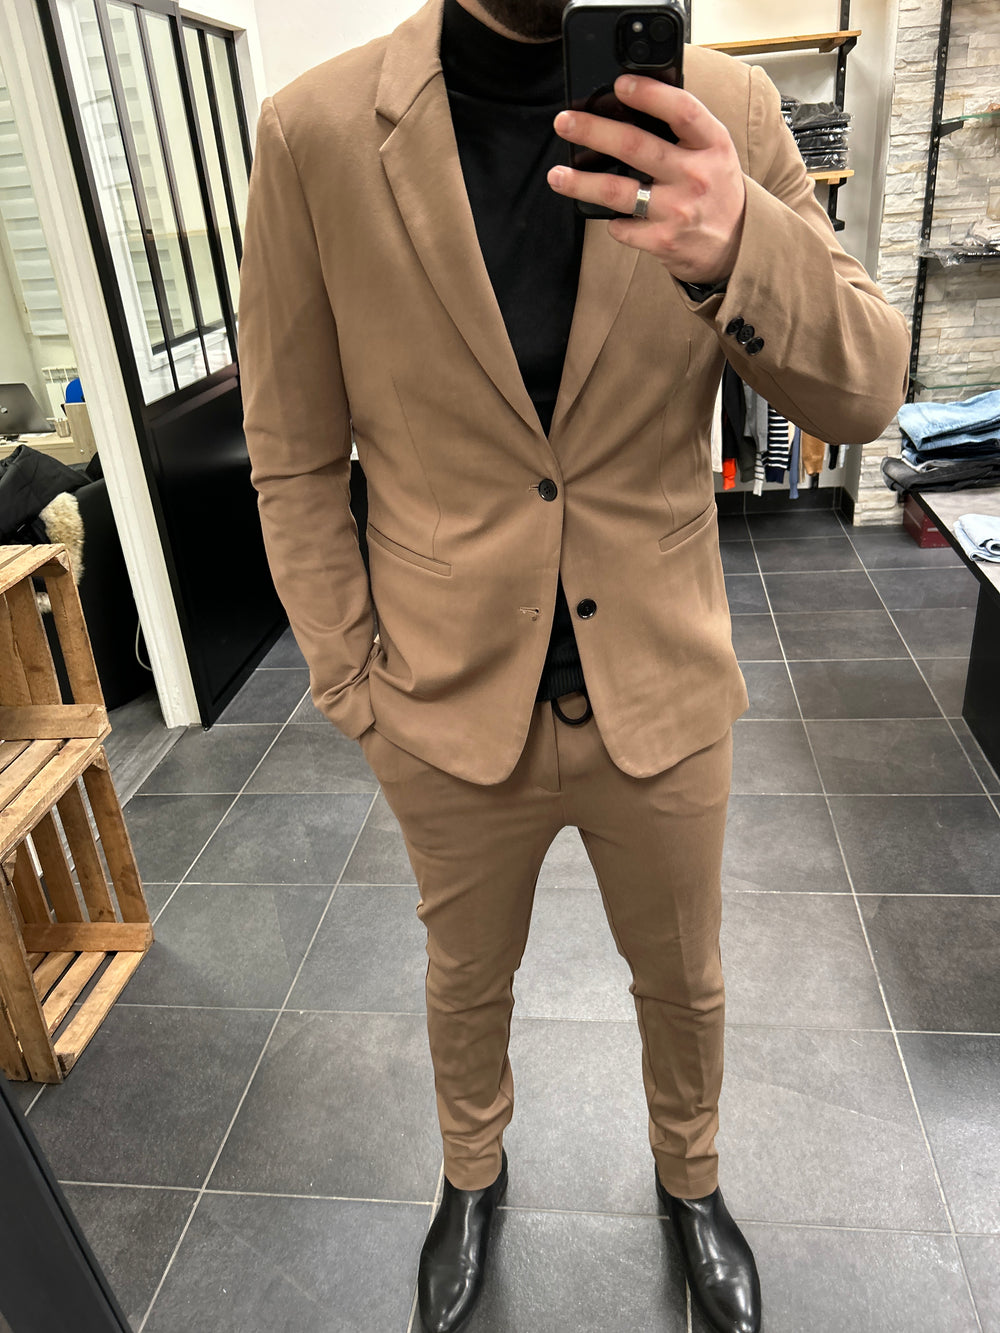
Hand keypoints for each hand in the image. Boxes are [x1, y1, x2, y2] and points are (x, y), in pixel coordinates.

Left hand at [548, 75, 746, 285]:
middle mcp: (696, 175)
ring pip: (617, 191)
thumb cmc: (716, 190)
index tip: (619, 84)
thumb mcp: (714, 152)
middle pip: (636, 147)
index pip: (681, 110)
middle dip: (593, 131)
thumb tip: (631, 107)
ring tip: (557, 175)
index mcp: (711, 144)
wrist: (738, 246)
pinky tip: (608, 216)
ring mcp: (678, 210)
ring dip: (580, 182)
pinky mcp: (664, 241)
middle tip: (565, 122)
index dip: (649, 94)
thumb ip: (683, 130)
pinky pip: (623, 228)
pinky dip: (610, 221)